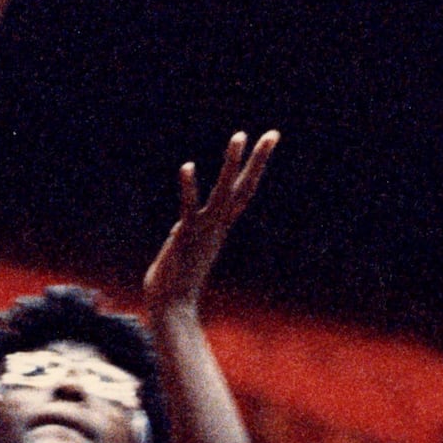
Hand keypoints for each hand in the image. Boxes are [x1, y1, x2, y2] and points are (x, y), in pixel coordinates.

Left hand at [145, 130, 279, 313]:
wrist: (171, 309)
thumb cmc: (174, 282)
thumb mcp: (182, 250)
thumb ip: (184, 235)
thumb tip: (179, 228)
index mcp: (218, 228)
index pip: (242, 192)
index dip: (255, 168)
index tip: (267, 141)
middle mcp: (216, 226)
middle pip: (243, 188)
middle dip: (257, 161)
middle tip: (272, 134)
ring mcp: (203, 231)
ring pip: (222, 193)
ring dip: (231, 165)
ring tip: (240, 136)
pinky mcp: (184, 238)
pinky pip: (188, 209)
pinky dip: (188, 188)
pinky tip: (187, 166)